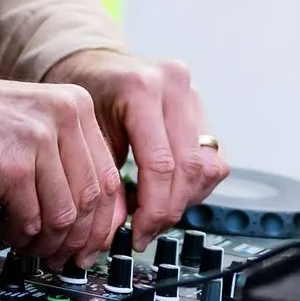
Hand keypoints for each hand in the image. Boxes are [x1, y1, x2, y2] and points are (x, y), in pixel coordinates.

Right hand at [0, 71, 126, 266]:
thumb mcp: (33, 122)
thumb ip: (67, 158)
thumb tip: (93, 217)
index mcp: (77, 105)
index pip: (109, 175)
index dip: (103, 221)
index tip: (93, 242)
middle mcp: (64, 116)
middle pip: (91, 199)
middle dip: (77, 240)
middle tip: (64, 257)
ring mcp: (39, 140)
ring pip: (64, 215)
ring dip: (47, 243)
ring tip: (32, 246)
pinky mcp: (12, 167)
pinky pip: (31, 220)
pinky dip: (21, 236)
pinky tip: (9, 232)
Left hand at [47, 48, 228, 244]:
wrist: (96, 67)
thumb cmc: (87, 97)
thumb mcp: (88, 138)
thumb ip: (106, 182)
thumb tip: (117, 230)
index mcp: (141, 88)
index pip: (161, 164)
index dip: (154, 208)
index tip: (138, 233)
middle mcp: (174, 86)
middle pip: (190, 168)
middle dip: (169, 209)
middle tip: (147, 231)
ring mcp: (192, 94)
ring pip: (208, 166)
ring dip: (185, 199)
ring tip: (156, 213)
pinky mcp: (201, 107)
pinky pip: (212, 159)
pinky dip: (193, 184)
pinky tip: (168, 192)